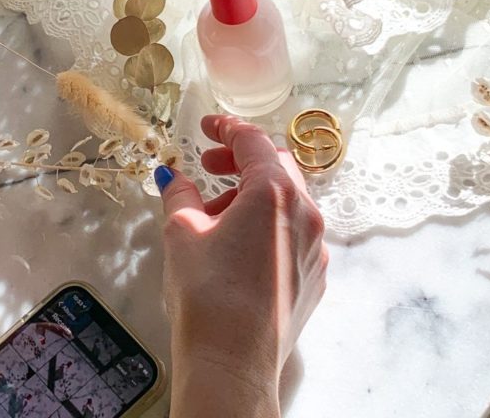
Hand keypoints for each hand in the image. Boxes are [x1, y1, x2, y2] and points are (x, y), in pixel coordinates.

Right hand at [155, 115, 327, 416]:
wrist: (234, 362)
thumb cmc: (206, 292)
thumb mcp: (181, 233)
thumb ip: (179, 195)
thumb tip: (173, 177)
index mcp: (274, 192)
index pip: (253, 142)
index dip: (227, 128)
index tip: (207, 127)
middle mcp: (305, 213)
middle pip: (278, 167)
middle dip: (242, 161)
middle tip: (208, 167)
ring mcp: (316, 246)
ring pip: (288, 201)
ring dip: (253, 195)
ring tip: (214, 215)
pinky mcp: (314, 276)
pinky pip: (294, 233)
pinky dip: (268, 224)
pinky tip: (238, 245)